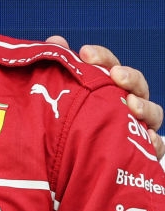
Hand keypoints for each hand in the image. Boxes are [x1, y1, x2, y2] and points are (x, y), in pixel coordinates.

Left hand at [46, 36, 163, 160]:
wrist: (76, 169)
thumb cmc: (76, 127)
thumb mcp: (66, 99)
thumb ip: (63, 69)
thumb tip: (56, 41)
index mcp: (109, 88)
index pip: (109, 65)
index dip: (101, 57)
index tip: (85, 53)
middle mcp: (128, 103)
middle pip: (136, 84)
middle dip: (128, 77)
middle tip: (115, 75)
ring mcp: (139, 126)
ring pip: (153, 112)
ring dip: (144, 107)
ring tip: (132, 105)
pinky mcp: (144, 151)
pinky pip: (156, 146)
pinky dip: (155, 142)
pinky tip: (148, 139)